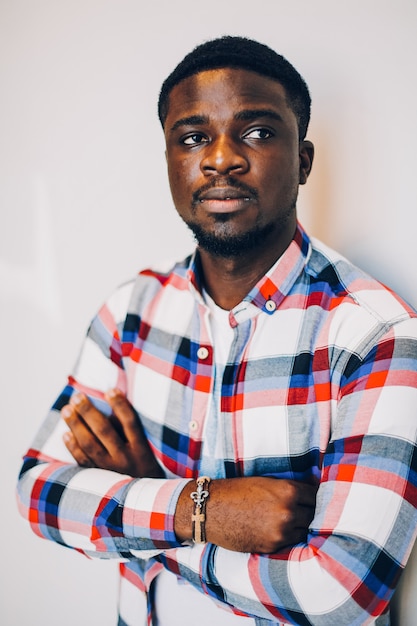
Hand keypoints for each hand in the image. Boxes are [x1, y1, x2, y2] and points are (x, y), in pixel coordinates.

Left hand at [61, 389, 164, 477]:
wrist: (146, 502)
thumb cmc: (146, 467)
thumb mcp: (146, 448)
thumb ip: (129, 430)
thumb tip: (109, 408)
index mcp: (141, 449)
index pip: (130, 423)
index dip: (120, 406)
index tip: (110, 390)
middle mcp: (125, 459)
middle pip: (104, 432)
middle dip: (89, 412)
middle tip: (77, 396)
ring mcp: (110, 470)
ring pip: (90, 445)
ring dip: (76, 426)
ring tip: (67, 410)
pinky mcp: (99, 479)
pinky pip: (83, 462)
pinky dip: (73, 447)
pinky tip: (65, 434)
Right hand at [175, 476, 316, 552]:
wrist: (211, 509)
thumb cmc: (236, 491)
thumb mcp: (266, 482)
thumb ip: (289, 489)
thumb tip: (311, 491)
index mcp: (288, 491)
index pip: (316, 496)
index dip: (315, 496)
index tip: (315, 498)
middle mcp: (288, 512)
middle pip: (314, 515)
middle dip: (310, 512)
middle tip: (306, 510)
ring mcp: (281, 532)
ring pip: (304, 531)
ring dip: (301, 526)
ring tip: (293, 520)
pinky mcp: (272, 546)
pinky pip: (290, 542)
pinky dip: (288, 536)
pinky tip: (281, 530)